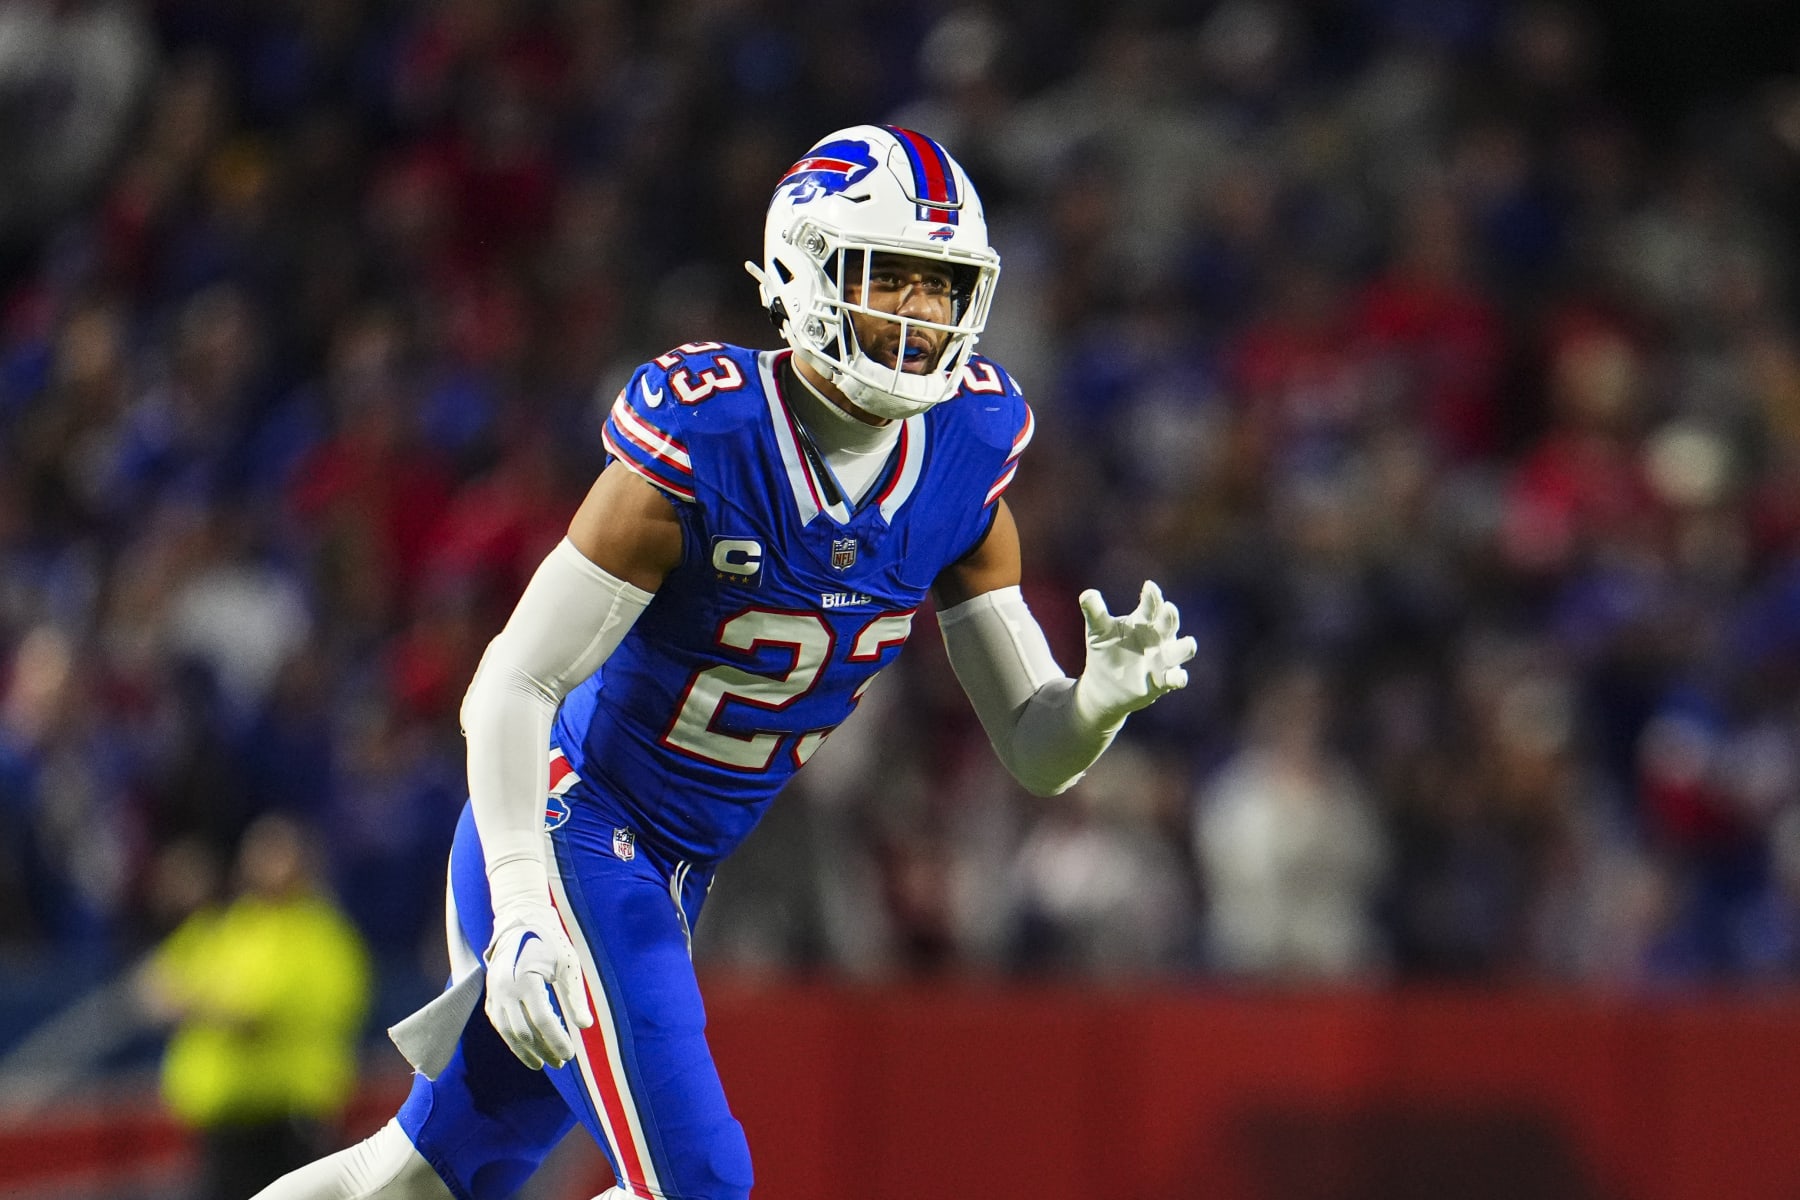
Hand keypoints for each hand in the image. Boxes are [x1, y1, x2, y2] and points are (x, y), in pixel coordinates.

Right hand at [483, 903, 593, 1069]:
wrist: (521, 923)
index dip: (557, 1041)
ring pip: (508, 1032)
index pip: (543, 1021)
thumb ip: (575, 996)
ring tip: (543, 1063)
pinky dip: (512, 1040)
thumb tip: (586, 1026)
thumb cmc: (550, 942)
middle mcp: (506, 989)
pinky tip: (526, 1049)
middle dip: (543, 1051)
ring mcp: (495, 993)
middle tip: (561, 1062)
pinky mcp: (490, 995)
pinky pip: (499, 1025)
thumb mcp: (567, 965)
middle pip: (524, 1032)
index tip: (570, 1055)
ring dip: (525, 1051)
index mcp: (526, 980)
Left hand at [1073, 581, 1197, 727]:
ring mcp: (1162, 660)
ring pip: (1179, 652)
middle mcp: (1158, 638)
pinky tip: (1179, 677)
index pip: (1151, 606)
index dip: (1152, 597)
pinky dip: (1178, 678)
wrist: (1103, 685)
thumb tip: (1087, 594)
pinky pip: (1175, 679)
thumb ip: (1094, 612)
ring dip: (1184, 647)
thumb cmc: (1105, 651)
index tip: (1150, 586)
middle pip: (1168, 625)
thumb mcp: (1097, 631)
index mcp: (1143, 622)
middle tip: (1169, 608)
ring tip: (1188, 642)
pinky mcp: (1162, 682)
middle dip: (1169, 617)